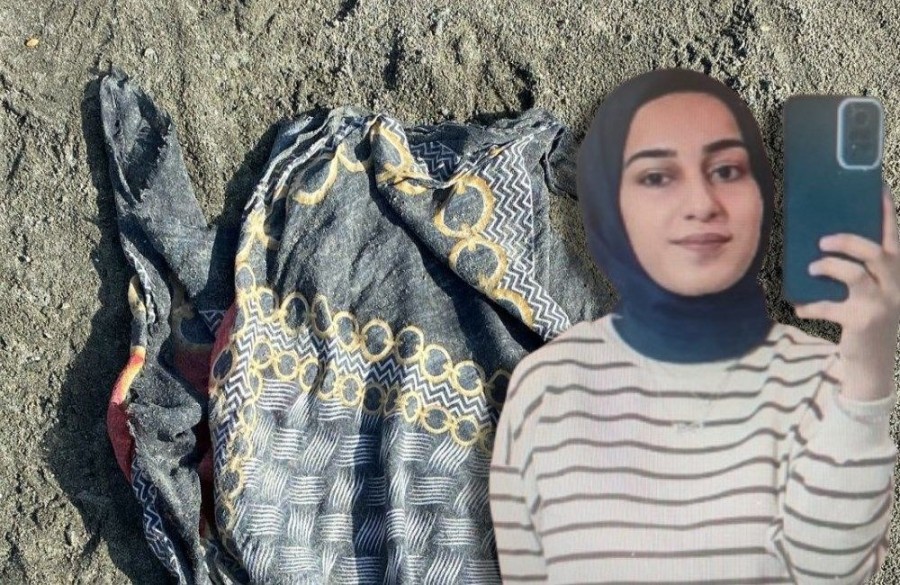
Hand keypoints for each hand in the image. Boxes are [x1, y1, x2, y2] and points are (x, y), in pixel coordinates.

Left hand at [794, 184, 899, 399]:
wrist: (875, 363)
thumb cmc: (868, 318)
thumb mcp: (874, 291)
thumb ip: (864, 268)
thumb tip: (825, 241)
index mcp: (898, 272)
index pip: (895, 236)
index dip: (888, 212)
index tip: (879, 188)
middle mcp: (896, 285)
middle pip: (875, 252)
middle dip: (848, 242)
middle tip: (823, 240)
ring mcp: (881, 304)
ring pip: (856, 275)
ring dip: (830, 267)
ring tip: (812, 267)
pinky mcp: (862, 322)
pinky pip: (830, 307)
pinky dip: (811, 306)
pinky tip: (798, 306)